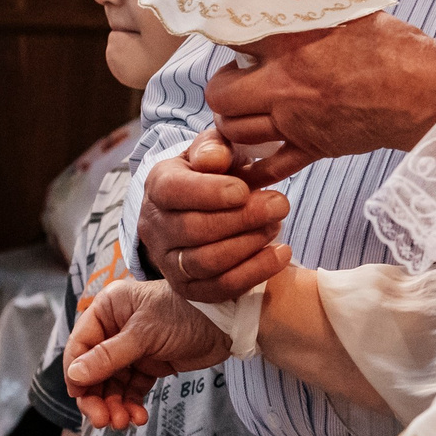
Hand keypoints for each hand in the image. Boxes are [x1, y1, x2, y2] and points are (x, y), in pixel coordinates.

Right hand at [64, 277, 231, 427]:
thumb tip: (75, 375)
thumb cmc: (186, 313)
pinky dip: (132, 403)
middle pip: (93, 369)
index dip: (76, 373)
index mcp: (108, 309)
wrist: (227, 322)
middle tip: (103, 420)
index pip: (80, 345)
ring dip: (114, 405)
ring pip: (112, 383)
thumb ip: (109, 357)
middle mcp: (116, 327)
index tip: (79, 397)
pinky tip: (137, 416)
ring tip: (123, 422)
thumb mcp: (144, 334)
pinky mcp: (150, 363)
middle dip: (97, 397)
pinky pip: (132, 388)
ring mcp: (132, 347)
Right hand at [141, 131, 293, 303]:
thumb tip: (214, 160)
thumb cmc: (216, 173)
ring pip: (204, 262)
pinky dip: (254, 273)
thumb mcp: (215, 150)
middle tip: (279, 205)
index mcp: (157, 186)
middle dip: (241, 219)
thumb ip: (215, 147)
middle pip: (192, 230)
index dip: (208, 193)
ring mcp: (168, 261)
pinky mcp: (188, 288)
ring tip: (276, 225)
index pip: (172, 191)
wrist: (209, 207)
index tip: (243, 190)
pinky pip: (219, 287)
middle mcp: (155, 226)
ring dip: (248, 245)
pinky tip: (280, 254)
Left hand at [206, 12, 435, 183]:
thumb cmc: (398, 51)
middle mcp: (285, 86)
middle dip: (222, 88)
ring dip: (233, 122)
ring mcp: (296, 122)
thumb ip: (318, 12)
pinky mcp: (313, 148)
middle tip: (236, 80)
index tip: (235, 40)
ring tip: (245, 112)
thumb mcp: (354, 15)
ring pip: (236, 130)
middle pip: (221, 94)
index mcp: (292, 47)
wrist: (426, 94)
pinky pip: (270, 167)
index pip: (234, 40)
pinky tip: (250, 160)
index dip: (228, 38)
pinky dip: (255, 167)